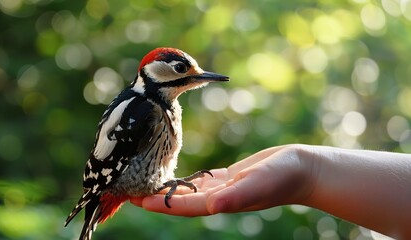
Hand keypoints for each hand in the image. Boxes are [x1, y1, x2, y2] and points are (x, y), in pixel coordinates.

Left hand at [130, 145, 315, 215]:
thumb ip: (236, 196)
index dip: (159, 204)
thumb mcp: (259, 183)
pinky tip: (177, 175)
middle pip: (182, 199)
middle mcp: (219, 197)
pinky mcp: (231, 177)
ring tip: (150, 182)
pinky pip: (203, 180)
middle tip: (134, 190)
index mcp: (222, 201)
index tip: (136, 200)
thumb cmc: (283, 177)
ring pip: (190, 190)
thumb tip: (212, 207)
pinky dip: (188, 179)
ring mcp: (225, 188)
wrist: (302, 169)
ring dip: (170, 188)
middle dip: (158, 197)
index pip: (183, 206)